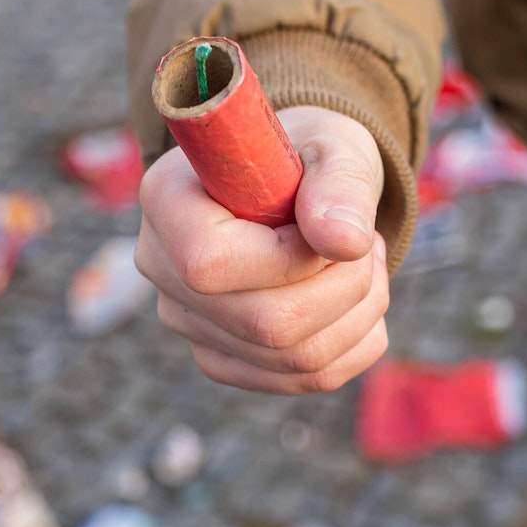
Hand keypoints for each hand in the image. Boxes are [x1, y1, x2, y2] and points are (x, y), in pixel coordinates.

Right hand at [135, 106, 389, 394]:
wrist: (290, 183)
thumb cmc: (306, 156)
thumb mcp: (333, 147)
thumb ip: (341, 185)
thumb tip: (346, 242)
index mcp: (167, 199)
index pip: (210, 263)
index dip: (290, 259)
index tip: (329, 227)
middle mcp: (161, 267)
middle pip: (264, 325)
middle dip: (344, 287)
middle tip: (365, 242)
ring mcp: (186, 322)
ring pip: (292, 359)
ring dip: (359, 313)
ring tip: (363, 261)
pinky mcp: (219, 358)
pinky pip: (302, 379)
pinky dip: (353, 343)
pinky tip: (355, 299)